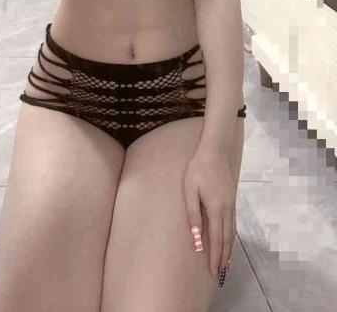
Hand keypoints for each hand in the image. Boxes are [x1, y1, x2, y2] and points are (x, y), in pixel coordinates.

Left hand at [183, 149, 236, 276]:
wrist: (216, 151)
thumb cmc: (198, 169)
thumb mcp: (190, 191)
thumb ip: (193, 215)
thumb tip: (197, 239)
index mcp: (216, 208)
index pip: (216, 239)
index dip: (215, 256)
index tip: (213, 271)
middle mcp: (227, 209)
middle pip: (226, 239)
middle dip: (223, 257)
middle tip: (220, 273)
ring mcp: (232, 204)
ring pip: (232, 232)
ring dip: (229, 249)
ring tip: (226, 263)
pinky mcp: (232, 199)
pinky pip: (233, 223)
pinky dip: (231, 236)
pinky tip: (229, 240)